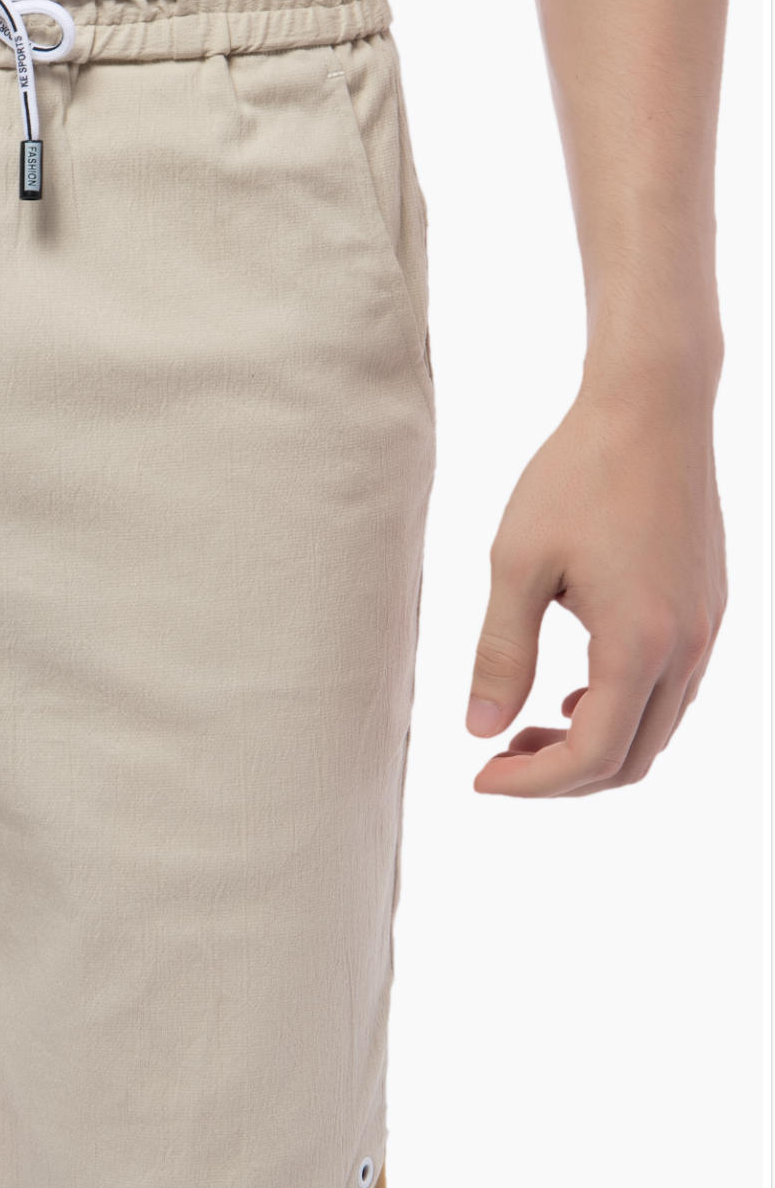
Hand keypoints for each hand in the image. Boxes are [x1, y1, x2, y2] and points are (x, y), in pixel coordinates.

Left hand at [466, 369, 725, 793]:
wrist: (653, 402)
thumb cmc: (580, 470)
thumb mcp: (518, 561)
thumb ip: (500, 654)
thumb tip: (480, 732)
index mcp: (638, 643)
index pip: (590, 758)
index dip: (532, 784)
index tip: (480, 775)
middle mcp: (685, 648)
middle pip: (629, 763)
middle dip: (562, 777)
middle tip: (502, 756)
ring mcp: (706, 631)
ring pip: (655, 734)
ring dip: (595, 746)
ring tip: (533, 726)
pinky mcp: (709, 610)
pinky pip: (673, 694)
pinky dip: (625, 712)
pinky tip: (578, 690)